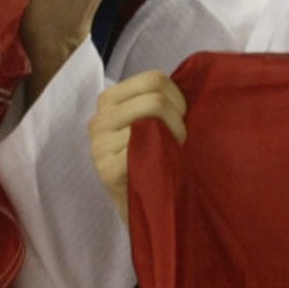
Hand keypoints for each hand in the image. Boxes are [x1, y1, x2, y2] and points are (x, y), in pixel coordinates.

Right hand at [90, 71, 187, 218]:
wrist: (141, 209)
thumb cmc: (152, 161)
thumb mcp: (149, 123)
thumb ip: (156, 101)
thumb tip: (189, 79)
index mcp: (109, 101)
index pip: (153, 78)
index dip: (178, 96)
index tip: (183, 117)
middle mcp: (99, 119)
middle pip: (155, 97)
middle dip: (178, 117)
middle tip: (180, 139)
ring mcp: (99, 145)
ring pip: (152, 118)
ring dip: (174, 135)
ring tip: (173, 152)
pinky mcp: (107, 168)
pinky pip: (145, 146)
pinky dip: (164, 154)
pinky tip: (164, 166)